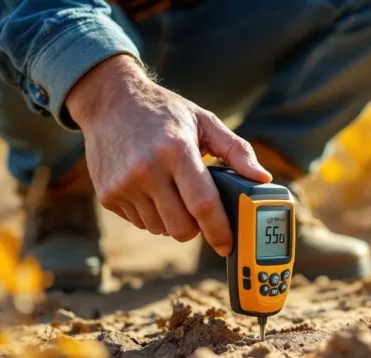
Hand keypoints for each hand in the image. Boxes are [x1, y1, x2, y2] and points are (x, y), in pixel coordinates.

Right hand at [66, 54, 270, 255]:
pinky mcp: (108, 195)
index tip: (228, 244)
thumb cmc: (164, 111)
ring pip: (161, 229)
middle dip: (197, 228)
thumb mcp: (204, 121)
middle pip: (181, 227)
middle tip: (200, 211)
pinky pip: (141, 223)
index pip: (203, 204)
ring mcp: (124, 185)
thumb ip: (237, 150)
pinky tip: (152, 189)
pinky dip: (152, 215)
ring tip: (173, 192)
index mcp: (176, 150)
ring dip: (173, 221)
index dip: (219, 230)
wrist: (110, 101)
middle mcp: (147, 169)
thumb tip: (262, 178)